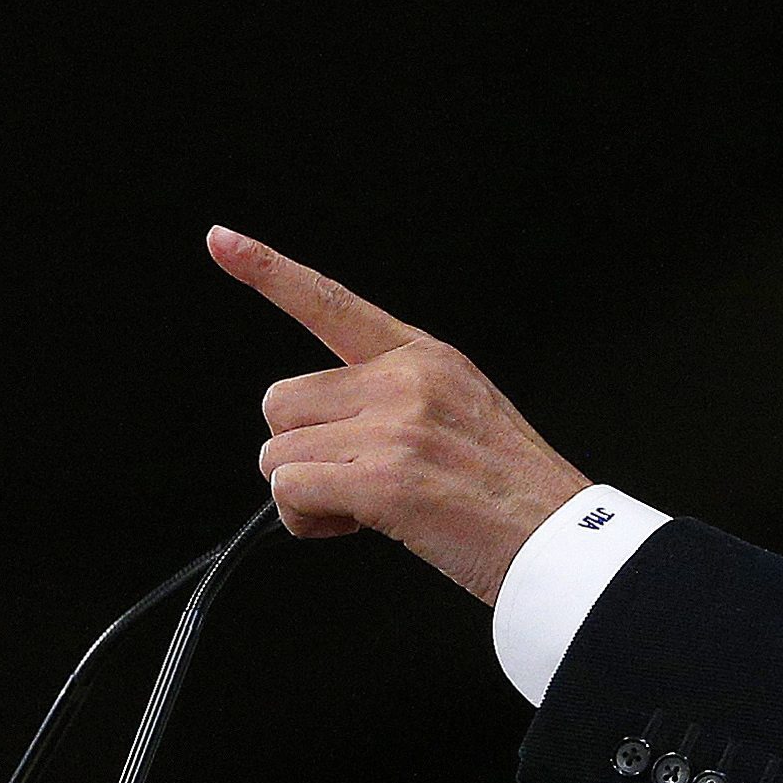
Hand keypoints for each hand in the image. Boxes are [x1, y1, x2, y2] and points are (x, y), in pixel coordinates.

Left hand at [207, 225, 587, 605]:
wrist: (561, 542)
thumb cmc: (510, 492)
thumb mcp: (461, 410)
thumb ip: (391, 400)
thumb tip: (322, 430)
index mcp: (422, 356)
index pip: (331, 303)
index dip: (268, 271)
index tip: (221, 239)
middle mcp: (404, 380)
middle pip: (281, 402)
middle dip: (299, 450)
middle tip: (351, 482)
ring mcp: (394, 427)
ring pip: (278, 453)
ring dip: (304, 492)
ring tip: (364, 509)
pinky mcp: (385, 479)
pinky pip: (291, 490)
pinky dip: (307, 518)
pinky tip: (357, 526)